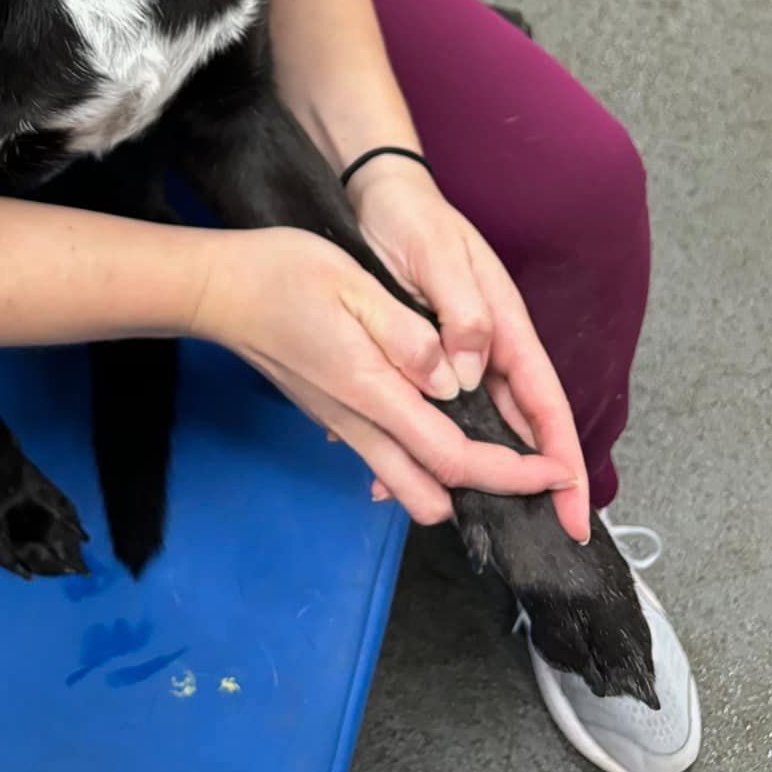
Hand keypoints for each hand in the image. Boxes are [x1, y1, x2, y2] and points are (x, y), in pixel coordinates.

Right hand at [188, 223, 580, 525]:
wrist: (218, 291)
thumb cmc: (283, 275)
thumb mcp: (353, 285)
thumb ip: (407, 336)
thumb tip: (451, 378)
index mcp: (373, 392)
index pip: (455, 457)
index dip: (512, 473)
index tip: (554, 471)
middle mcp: (360, 423)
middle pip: (432, 495)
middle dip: (485, 493)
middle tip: (526, 466)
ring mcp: (342, 424)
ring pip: (406, 485)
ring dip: (452, 481)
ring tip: (494, 447)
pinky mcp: (332, 415)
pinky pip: (385, 460)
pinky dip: (420, 461)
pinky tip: (434, 421)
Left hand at [347, 154, 589, 542]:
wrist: (378, 193)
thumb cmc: (414, 219)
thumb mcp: (437, 258)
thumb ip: (459, 312)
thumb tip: (469, 374)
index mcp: (505, 326)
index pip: (545, 404)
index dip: (562, 460)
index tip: (575, 512)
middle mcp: (490, 346)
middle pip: (522, 426)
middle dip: (533, 481)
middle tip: (538, 536)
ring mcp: (461, 351)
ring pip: (480, 423)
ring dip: (479, 468)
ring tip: (469, 514)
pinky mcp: (428, 351)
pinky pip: (439, 405)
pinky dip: (432, 436)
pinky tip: (407, 464)